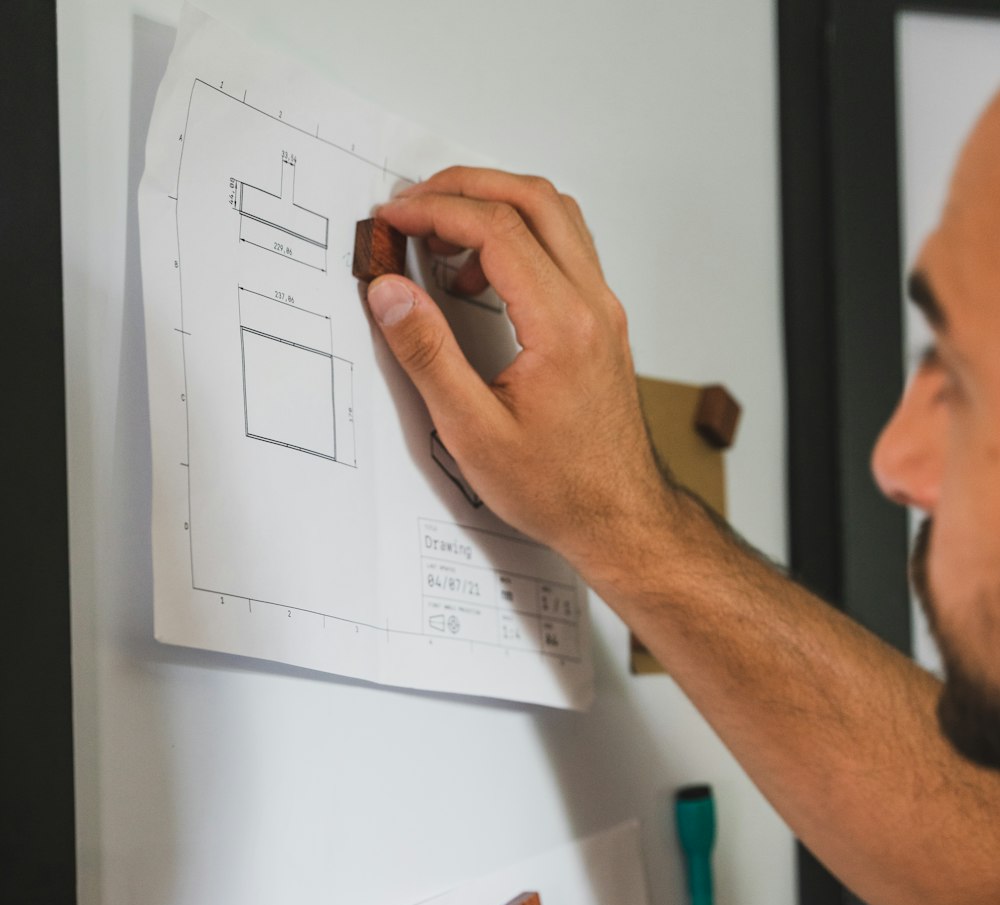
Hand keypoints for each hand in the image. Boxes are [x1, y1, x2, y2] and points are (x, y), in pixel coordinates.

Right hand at [367, 168, 669, 575]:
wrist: (618, 517)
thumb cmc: (558, 489)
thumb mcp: (474, 432)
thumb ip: (428, 354)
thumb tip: (390, 293)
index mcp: (563, 326)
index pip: (498, 229)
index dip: (436, 210)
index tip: (393, 217)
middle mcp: (592, 306)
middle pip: (532, 199)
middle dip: (465, 188)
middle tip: (413, 206)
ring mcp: (602, 311)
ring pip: (555, 217)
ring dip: (496, 207)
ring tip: (441, 238)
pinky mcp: (601, 323)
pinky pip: (564, 249)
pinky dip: (519, 238)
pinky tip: (479, 278)